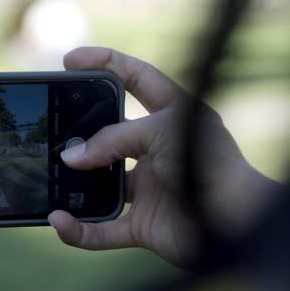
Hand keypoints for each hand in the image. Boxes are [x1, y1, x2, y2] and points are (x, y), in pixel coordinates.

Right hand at [47, 47, 274, 267]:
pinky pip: (102, 229)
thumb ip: (113, 139)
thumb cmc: (212, 167)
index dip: (106, 63)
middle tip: (51, 122)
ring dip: (73, 183)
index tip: (70, 60)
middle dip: (80, 130)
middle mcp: (159, 150)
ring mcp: (150, 188)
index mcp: (174, 116)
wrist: (240, 225)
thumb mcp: (162, 133)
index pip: (138, 79)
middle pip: (110, 134)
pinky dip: (79, 230)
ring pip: (100, 184)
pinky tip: (59, 221)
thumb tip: (71, 157)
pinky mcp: (144, 225)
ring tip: (50, 174)